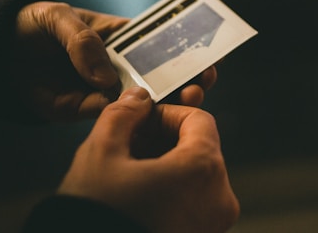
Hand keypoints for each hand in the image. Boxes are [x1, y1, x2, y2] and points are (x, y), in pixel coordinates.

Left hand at [11, 1, 217, 121]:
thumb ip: (83, 43)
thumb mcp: (59, 19)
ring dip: (166, 102)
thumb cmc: (34, 25)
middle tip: (202, 82)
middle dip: (184, 78)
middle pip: (159, 74)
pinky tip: (152, 117)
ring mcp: (106, 88)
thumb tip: (106, 80)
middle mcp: (119, 65)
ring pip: (143, 99)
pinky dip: (133, 119)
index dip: (184, 48)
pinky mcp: (88, 109)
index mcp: (120, 37)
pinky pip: (113, 116)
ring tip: (187, 99)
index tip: (209, 53)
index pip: (158, 43)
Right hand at [57, 86, 239, 232]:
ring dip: (166, 161)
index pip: (200, 120)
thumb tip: (138, 98)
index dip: (168, 114)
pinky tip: (138, 190)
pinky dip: (171, 186)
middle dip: (164, 138)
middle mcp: (219, 198)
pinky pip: (193, 198)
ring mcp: (213, 223)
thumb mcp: (101, 152)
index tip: (142, 120)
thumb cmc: (98, 214)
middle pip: (199, 146)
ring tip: (129, 169)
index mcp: (203, 170)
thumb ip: (123, 114)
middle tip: (130, 142)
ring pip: (195, 173)